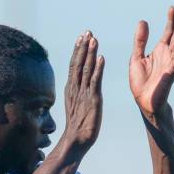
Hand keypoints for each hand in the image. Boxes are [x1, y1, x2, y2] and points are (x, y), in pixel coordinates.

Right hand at [63, 31, 104, 150]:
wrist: (75, 141)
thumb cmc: (77, 127)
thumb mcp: (76, 107)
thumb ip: (77, 95)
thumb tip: (78, 87)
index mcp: (71, 89)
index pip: (74, 65)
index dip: (78, 50)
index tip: (81, 37)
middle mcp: (76, 89)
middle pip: (78, 63)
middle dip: (83, 46)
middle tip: (87, 31)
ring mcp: (84, 94)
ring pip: (86, 69)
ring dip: (90, 53)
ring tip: (94, 39)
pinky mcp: (93, 100)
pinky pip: (95, 81)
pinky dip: (98, 68)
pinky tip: (101, 58)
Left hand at [129, 7, 173, 115]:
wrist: (144, 102)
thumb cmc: (141, 82)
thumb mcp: (136, 57)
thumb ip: (140, 41)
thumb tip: (143, 21)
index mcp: (159, 52)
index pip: (168, 33)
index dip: (171, 21)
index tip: (173, 8)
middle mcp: (167, 56)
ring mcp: (169, 65)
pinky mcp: (169, 75)